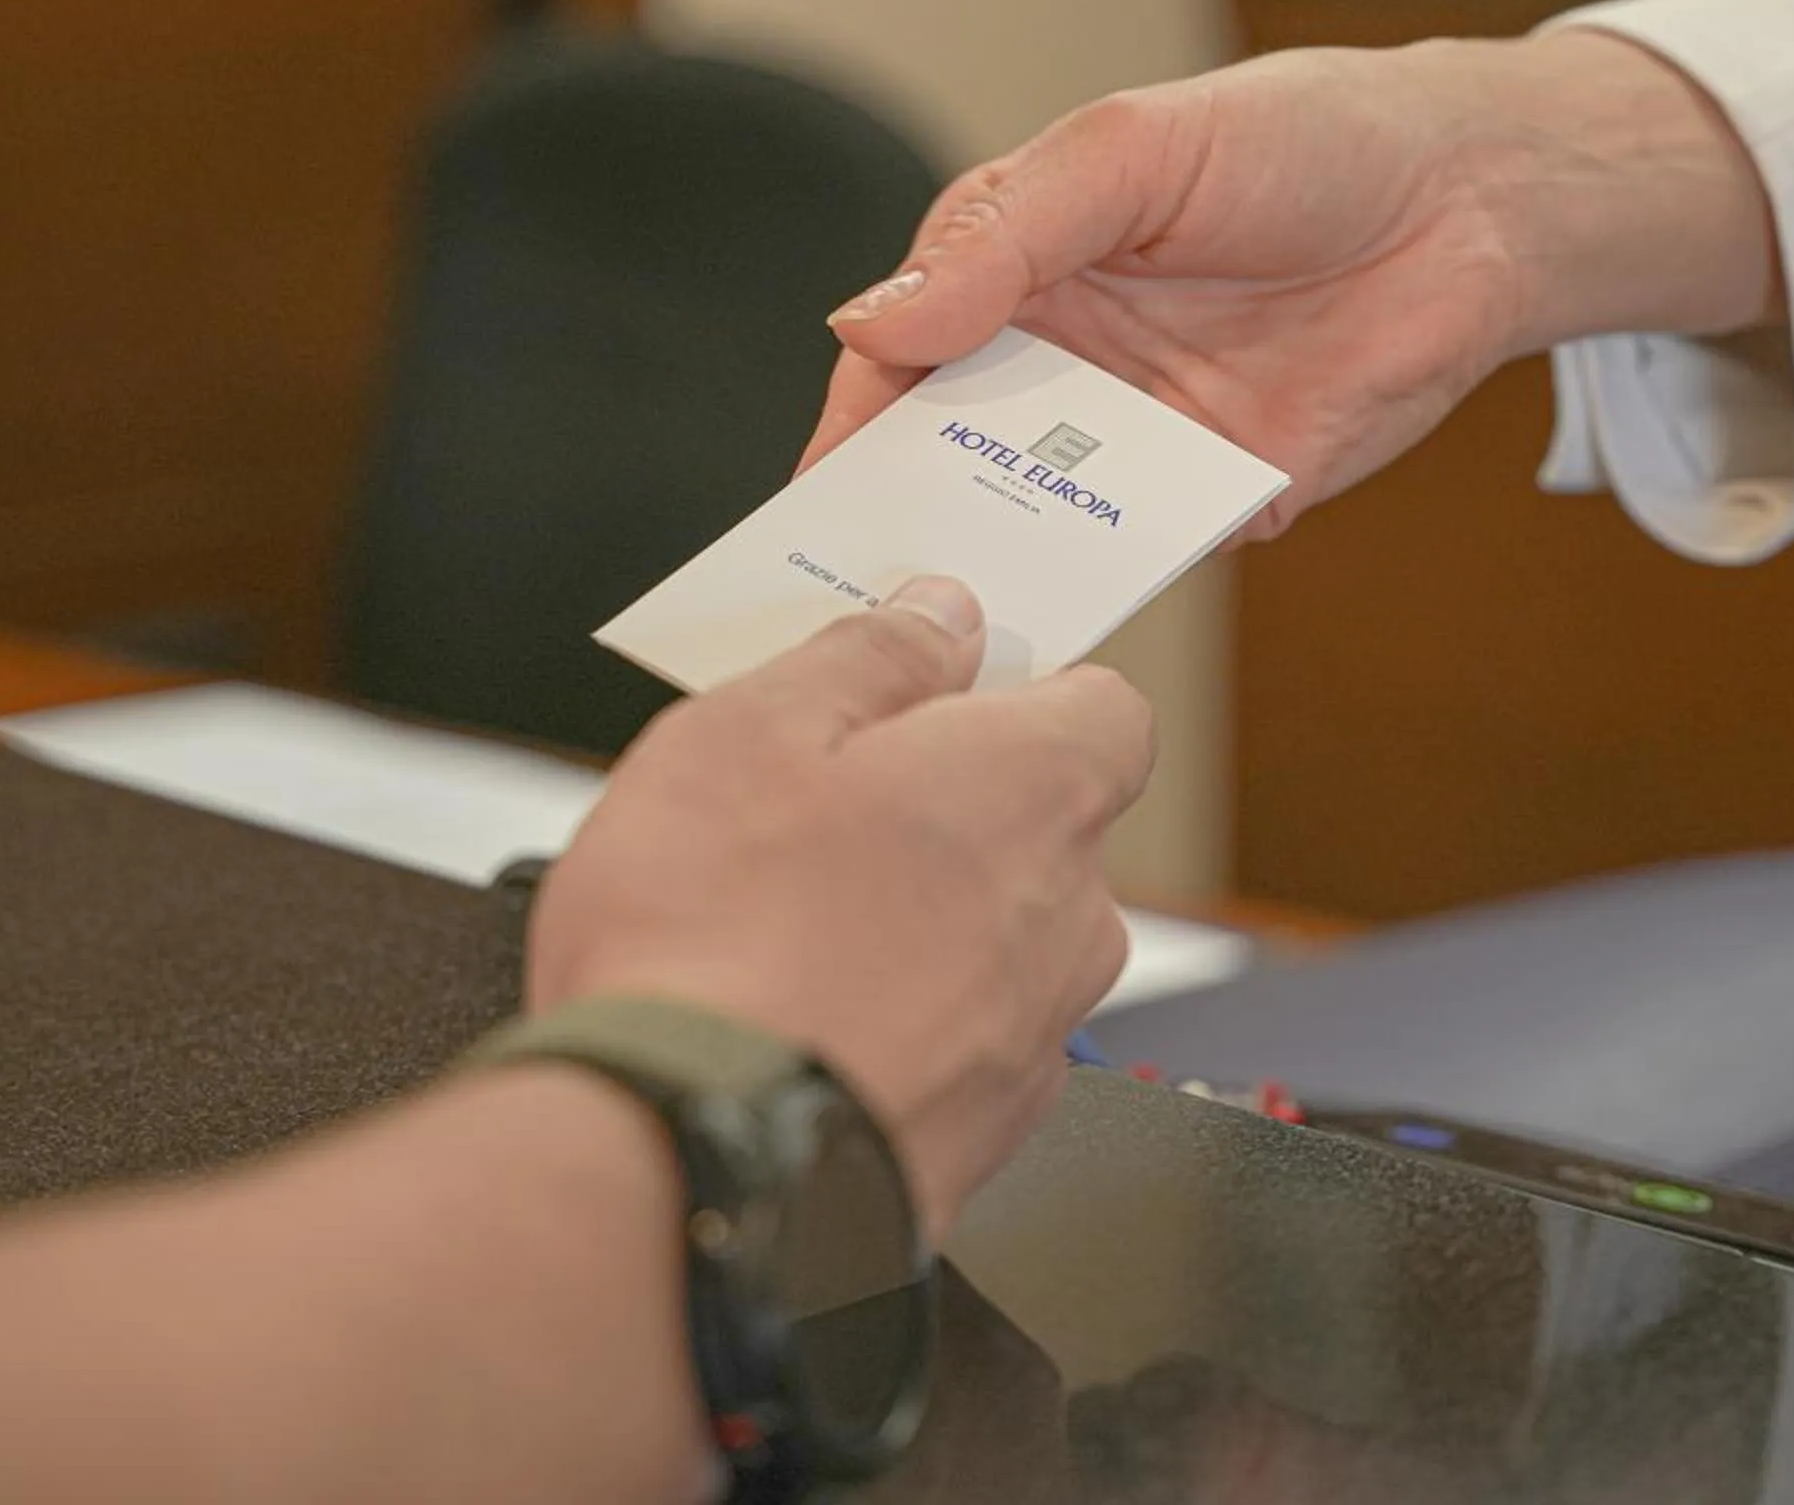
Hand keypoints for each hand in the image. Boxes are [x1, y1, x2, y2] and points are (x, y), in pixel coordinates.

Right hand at [527, 579, 1153, 1238]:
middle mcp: (1068, 912)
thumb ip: (868, 657)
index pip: (1105, 707)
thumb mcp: (748, 731)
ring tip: (782, 929)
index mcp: (1034, 787)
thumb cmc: (710, 948)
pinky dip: (897, 1024)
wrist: (688, 1175)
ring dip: (920, 924)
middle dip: (946, 810)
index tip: (932, 686)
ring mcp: (1036, 1036)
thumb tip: (935, 618)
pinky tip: (796, 1022)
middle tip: (813, 810)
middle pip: (1042, 827)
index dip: (1021, 688)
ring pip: (999, 942)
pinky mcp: (987, 1136)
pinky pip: (959, 1042)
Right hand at [803, 31, 1779, 536]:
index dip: (848, 430)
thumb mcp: (1130, 152)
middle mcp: (1061, 362)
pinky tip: (1055, 631)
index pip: (898, 362)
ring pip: (1033, 522)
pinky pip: (1139, 554)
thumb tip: (871, 320)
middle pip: (948, 461)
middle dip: (895, 527)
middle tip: (837, 606)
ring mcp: (1138, 436)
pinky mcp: (1221, 497)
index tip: (807, 504)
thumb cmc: (1298, 138)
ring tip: (935, 645)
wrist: (1469, 199)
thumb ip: (1002, 235)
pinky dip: (1096, 590)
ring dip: (988, 574)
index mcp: (1017, 270)